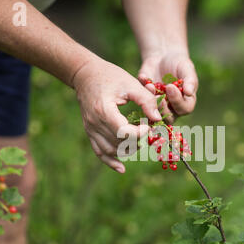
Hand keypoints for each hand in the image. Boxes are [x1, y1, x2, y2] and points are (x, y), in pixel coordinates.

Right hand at [72, 58, 160, 172]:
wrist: (85, 74)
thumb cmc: (110, 76)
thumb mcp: (130, 83)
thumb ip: (146, 100)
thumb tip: (158, 118)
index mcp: (104, 110)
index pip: (123, 132)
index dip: (139, 133)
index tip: (149, 125)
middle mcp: (94, 123)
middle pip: (118, 143)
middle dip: (137, 141)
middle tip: (148, 132)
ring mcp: (90, 129)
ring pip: (110, 151)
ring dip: (127, 150)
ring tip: (139, 141)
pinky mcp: (90, 132)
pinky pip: (99, 152)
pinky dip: (111, 161)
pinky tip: (122, 169)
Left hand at [138, 52, 197, 123]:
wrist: (163, 58)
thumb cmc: (179, 64)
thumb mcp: (186, 69)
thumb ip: (190, 80)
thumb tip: (189, 92)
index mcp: (186, 102)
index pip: (184, 109)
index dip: (177, 101)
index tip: (170, 87)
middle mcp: (173, 108)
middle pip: (169, 118)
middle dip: (163, 107)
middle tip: (159, 95)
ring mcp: (158, 106)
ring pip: (154, 114)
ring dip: (151, 103)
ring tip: (150, 86)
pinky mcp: (146, 101)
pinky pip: (142, 101)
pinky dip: (142, 90)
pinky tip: (144, 77)